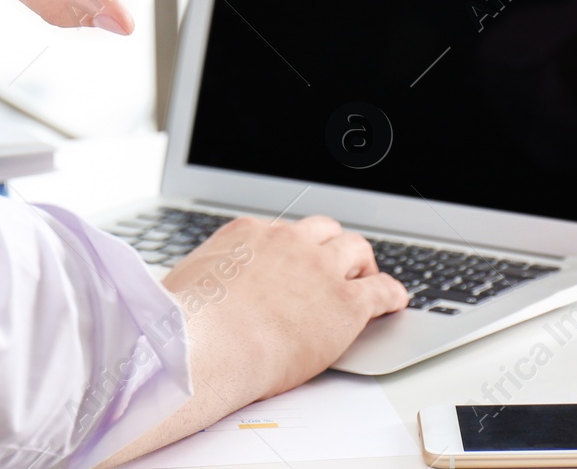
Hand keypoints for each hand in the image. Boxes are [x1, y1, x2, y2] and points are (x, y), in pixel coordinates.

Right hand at [101, 215, 407, 465]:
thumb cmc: (182, 326)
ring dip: (362, 265)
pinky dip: (391, 293)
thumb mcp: (188, 284)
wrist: (202, 347)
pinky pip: (381, 289)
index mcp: (248, 233)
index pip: (282, 231)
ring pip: (356, 249)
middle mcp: (287, 241)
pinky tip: (394, 300)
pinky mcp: (344, 303)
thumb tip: (195, 293)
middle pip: (324, 230)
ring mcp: (319, 269)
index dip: (293, 250)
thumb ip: (207, 280)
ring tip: (366, 279)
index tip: (294, 262)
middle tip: (336, 267)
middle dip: (331, 247)